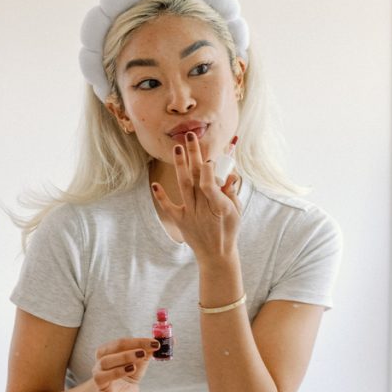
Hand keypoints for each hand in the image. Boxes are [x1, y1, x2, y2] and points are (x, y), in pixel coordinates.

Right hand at [86, 337, 158, 391]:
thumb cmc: (129, 372)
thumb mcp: (140, 361)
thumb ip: (147, 351)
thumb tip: (161, 343)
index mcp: (106, 353)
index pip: (119, 344)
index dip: (137, 342)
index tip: (154, 343)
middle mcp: (99, 367)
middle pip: (107, 359)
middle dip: (126, 355)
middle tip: (143, 353)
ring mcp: (99, 384)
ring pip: (101, 377)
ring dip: (117, 371)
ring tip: (132, 368)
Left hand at [152, 131, 241, 260]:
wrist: (216, 255)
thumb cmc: (229, 229)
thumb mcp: (237, 211)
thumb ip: (232, 191)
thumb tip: (230, 174)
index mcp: (219, 204)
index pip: (211, 183)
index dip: (209, 170)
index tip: (209, 158)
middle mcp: (203, 207)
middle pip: (196, 176)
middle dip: (194, 155)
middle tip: (190, 136)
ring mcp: (190, 214)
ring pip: (183, 186)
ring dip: (180, 166)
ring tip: (177, 148)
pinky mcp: (180, 221)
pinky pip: (169, 207)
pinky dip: (162, 196)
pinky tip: (154, 184)